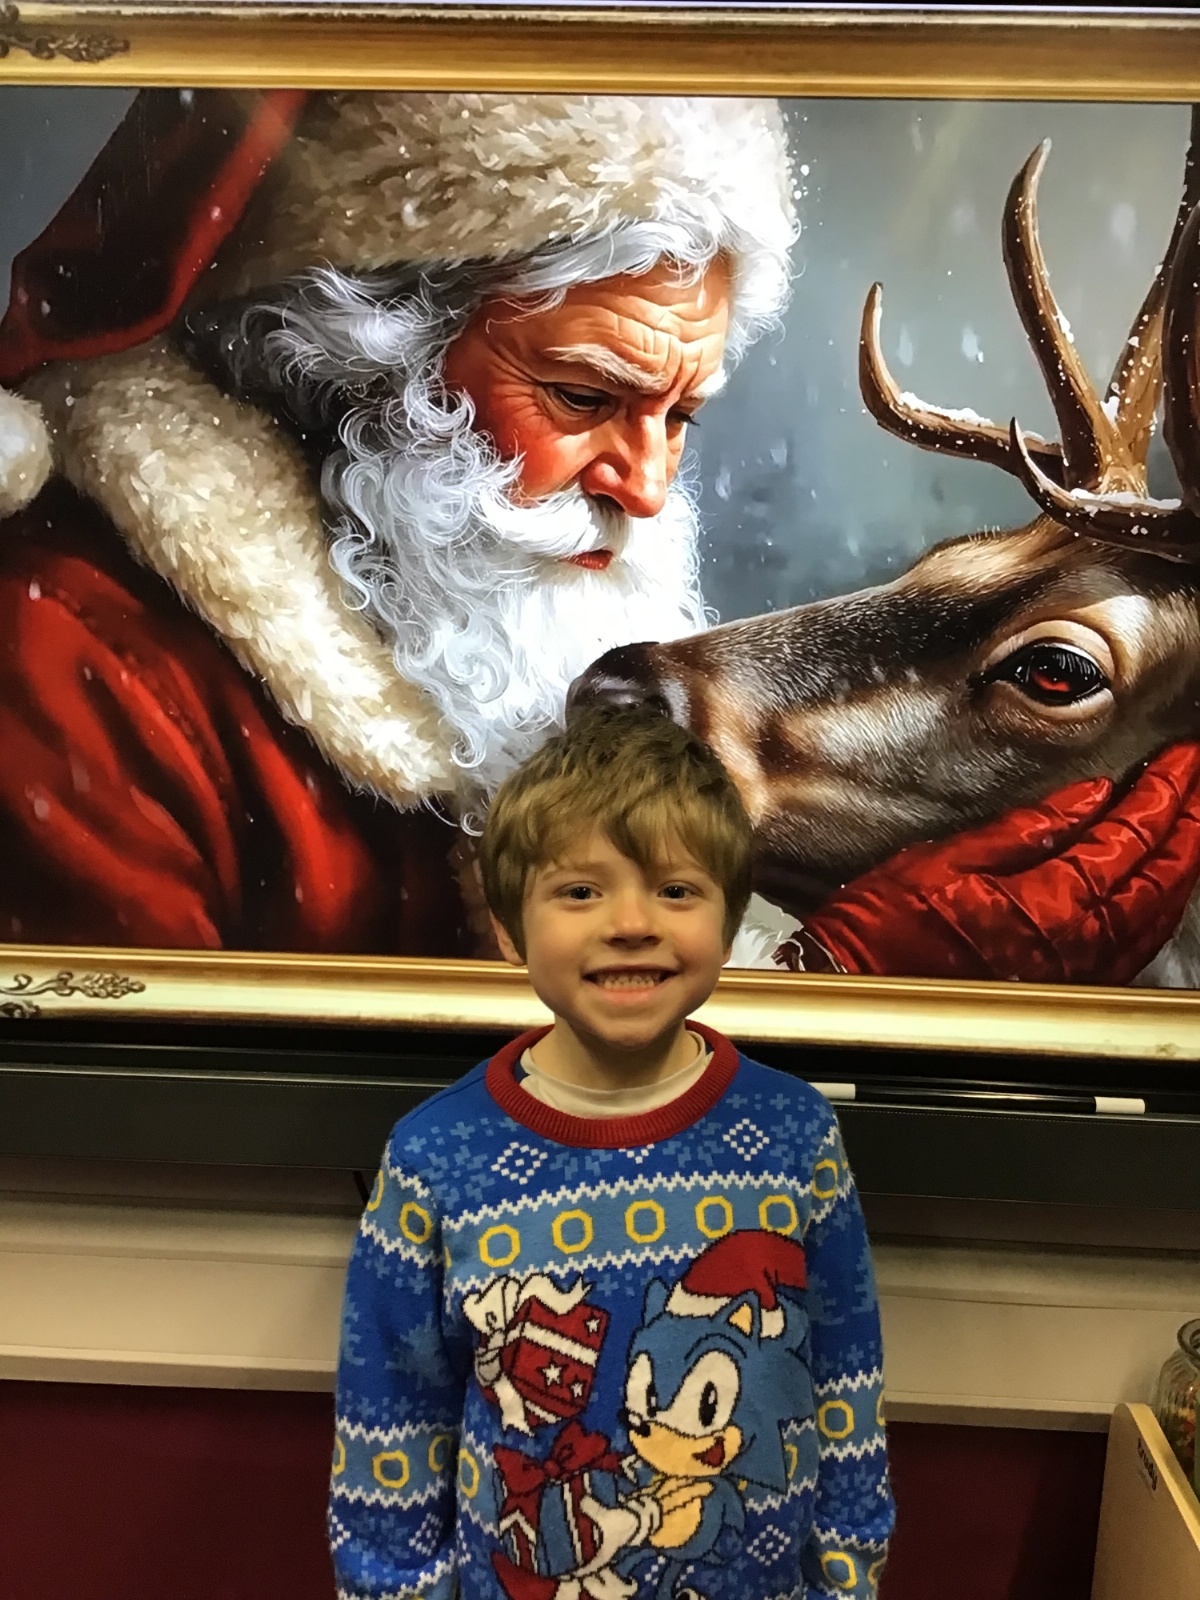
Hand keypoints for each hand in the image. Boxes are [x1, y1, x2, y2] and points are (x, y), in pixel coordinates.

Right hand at [775, 741, 1199, 984]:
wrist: (853, 991)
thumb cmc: (882, 932)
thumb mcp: (946, 858)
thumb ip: (1028, 828)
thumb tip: (1089, 798)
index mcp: (1052, 904)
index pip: (1131, 834)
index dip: (1164, 790)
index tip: (1183, 756)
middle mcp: (1080, 945)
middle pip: (1162, 874)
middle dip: (1190, 820)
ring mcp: (1078, 970)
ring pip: (1156, 911)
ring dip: (1182, 861)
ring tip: (1193, 821)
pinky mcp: (1066, 985)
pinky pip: (1137, 941)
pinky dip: (1158, 903)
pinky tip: (1158, 883)